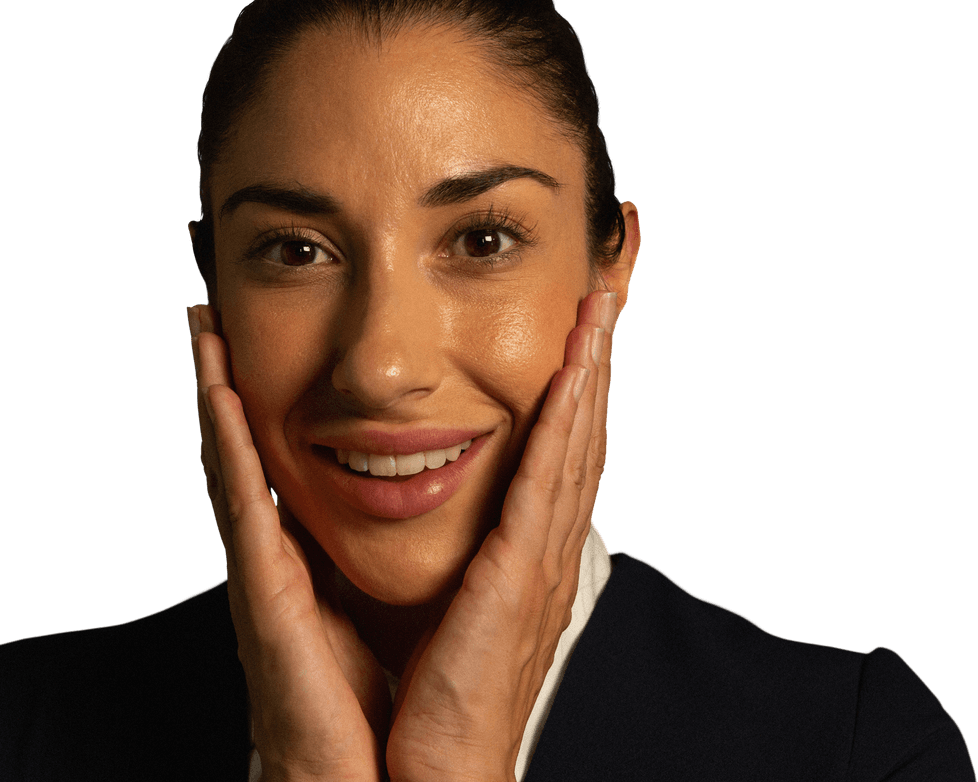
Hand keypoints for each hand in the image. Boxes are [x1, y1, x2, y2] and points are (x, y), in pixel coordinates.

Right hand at [188, 305, 390, 781]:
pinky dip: (225, 444)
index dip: (262, 399)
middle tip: (202, 310)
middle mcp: (280, 553)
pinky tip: (216, 391)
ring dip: (213, 388)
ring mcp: (266, 571)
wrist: (389, 776)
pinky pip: (242, 504)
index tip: (250, 337)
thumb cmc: (394, 697)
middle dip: (222, 377)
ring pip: (232, 460)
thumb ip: (404, 548)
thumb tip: (434, 499)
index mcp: (313, 553)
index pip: (286, 458)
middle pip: (247, 448)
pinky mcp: (266, 593)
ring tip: (197, 325)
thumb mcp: (407, 597)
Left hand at [385, 290, 617, 781]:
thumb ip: (449, 545)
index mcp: (526, 550)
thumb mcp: (444, 600)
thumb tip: (422, 495)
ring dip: (589, 370)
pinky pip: (548, 479)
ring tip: (598, 306)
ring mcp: (542, 558)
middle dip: (594, 360)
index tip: (577, 327)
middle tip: (604, 293)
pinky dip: (567, 419)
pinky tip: (575, 368)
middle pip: (580, 434)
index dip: (573, 386)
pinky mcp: (522, 573)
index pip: (557, 449)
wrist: (435, 771)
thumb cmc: (430, 692)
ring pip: (575, 442)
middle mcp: (547, 546)